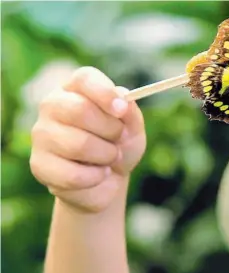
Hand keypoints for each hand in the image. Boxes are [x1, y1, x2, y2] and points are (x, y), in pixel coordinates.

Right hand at [30, 66, 146, 212]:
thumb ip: (130, 113)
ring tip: (109, 158)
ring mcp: (41, 135)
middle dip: (111, 130)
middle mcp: (52, 107)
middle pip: (80, 110)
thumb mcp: (133, 130)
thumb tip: (122, 98)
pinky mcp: (39, 165)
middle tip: (118, 140)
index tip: (121, 109)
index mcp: (76, 90)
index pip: (84, 79)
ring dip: (106, 156)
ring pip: (79, 144)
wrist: (107, 182)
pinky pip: (74, 174)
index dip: (105, 92)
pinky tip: (98, 174)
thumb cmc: (118, 147)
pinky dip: (96, 177)